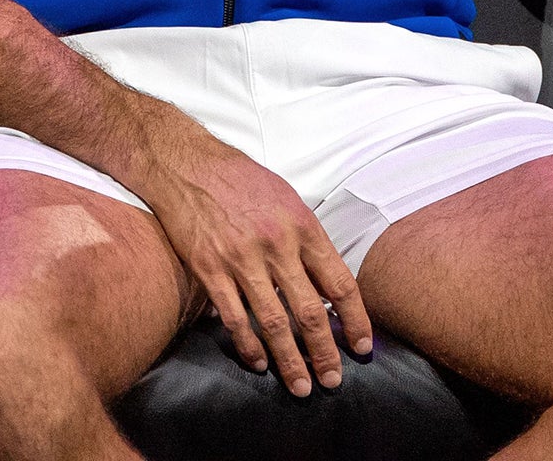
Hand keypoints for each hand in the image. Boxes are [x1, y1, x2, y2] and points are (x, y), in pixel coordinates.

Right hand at [134, 119, 374, 395]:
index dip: (355, 320)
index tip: (363, 346)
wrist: (190, 165)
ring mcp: (242, 260)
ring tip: (302, 386)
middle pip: (309, 311)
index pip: (340, 284)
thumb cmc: (244, 182)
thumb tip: (326, 282)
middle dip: (326, 352)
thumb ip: (308, 241)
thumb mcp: (290, 201)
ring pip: (273, 323)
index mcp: (304, 227)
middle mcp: (278, 246)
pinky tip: (259, 364)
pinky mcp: (210, 270)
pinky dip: (248, 346)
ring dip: (290, 360)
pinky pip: (233, 318)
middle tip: (334, 380)